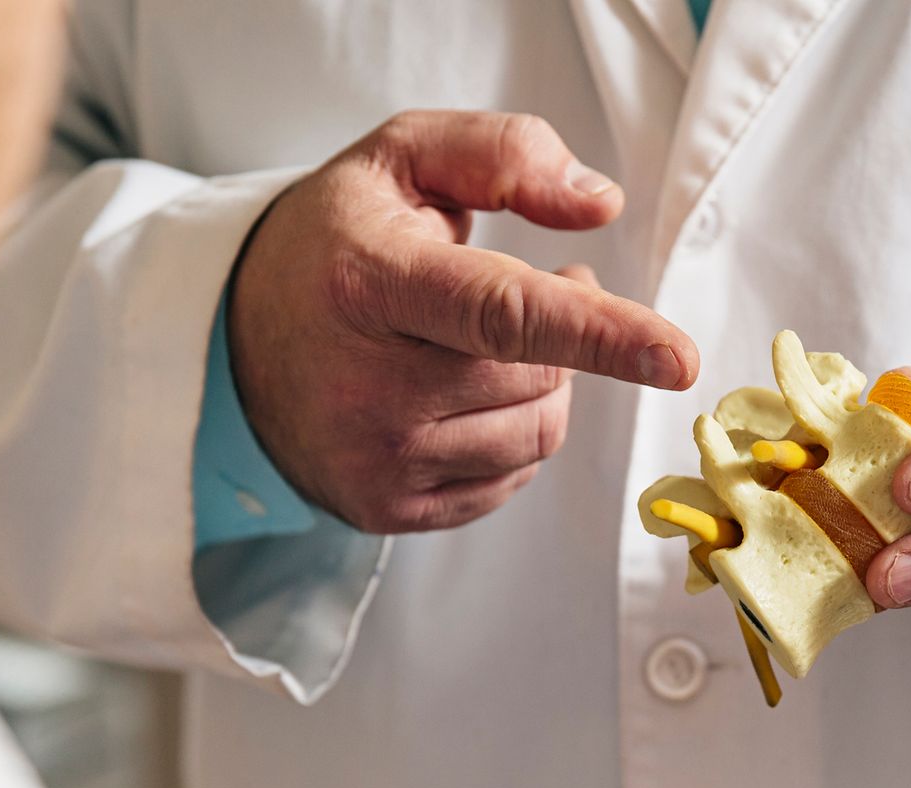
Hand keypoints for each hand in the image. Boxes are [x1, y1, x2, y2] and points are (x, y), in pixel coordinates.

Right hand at [228, 110, 698, 532]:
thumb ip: (503, 154)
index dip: (598, 335)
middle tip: (540, 290)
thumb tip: (599, 204)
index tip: (676, 358)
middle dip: (568, 334)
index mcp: (371, 284)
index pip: (502, 315)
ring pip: (537, 434)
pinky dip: (514, 435)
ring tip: (499, 342)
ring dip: (547, 386)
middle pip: (539, 377)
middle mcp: (367, 387)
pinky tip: (468, 396)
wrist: (234, 339)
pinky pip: (510, 479)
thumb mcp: (403, 158)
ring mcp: (375, 461)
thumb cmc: (338, 241)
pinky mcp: (387, 510)